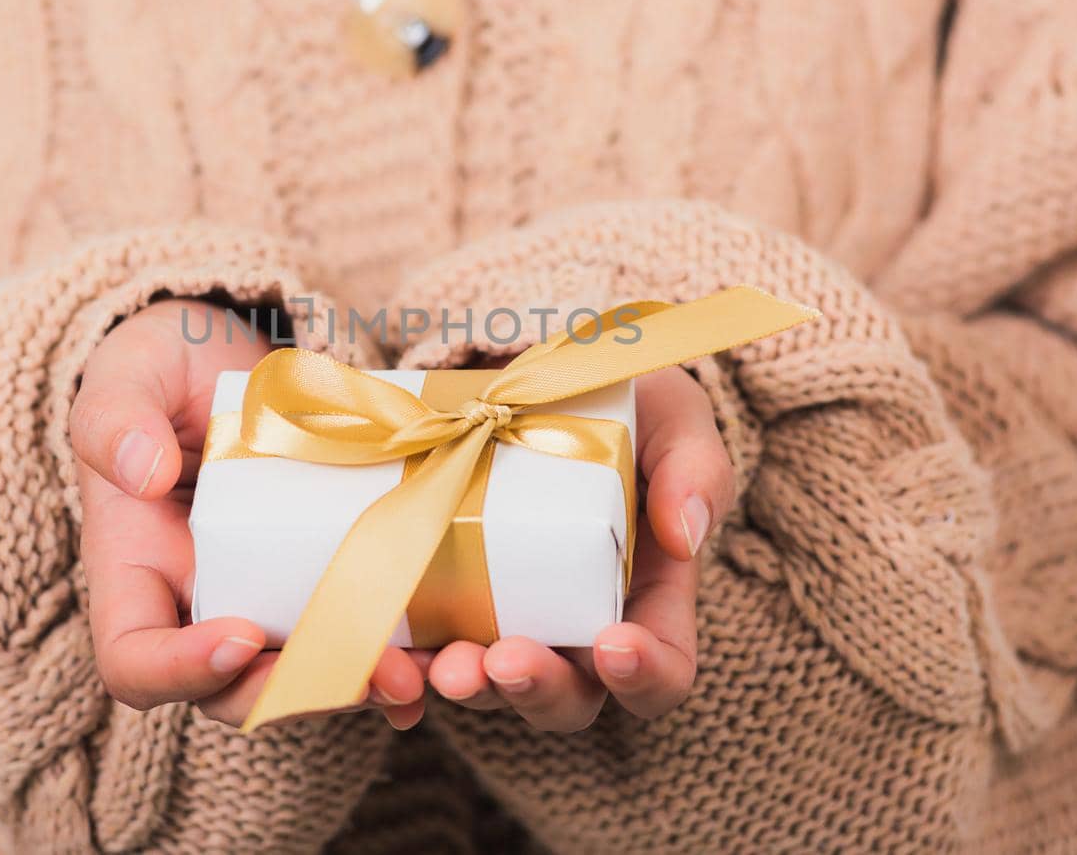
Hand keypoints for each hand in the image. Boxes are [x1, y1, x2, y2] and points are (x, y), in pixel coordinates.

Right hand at [71, 299, 428, 728]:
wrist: (232, 348)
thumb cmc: (164, 362)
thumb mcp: (130, 369)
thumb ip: (117, 414)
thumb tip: (142, 473)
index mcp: (137, 569)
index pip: (134, 660)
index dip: (180, 670)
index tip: (239, 635)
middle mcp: (199, 603)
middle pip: (231, 692)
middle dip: (293, 693)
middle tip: (359, 673)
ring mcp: (266, 596)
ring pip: (303, 677)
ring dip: (361, 686)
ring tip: (414, 673)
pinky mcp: (327, 577)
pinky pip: (357, 637)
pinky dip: (399, 658)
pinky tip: (443, 655)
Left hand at [425, 364, 733, 729]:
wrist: (537, 376)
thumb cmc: (627, 409)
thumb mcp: (675, 421)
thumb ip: (695, 469)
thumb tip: (684, 533)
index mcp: (644, 602)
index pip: (661, 671)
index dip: (645, 675)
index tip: (615, 645)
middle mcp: (572, 630)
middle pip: (567, 699)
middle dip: (536, 689)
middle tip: (506, 660)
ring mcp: (502, 623)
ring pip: (487, 688)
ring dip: (462, 686)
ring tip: (437, 667)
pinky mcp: (440, 605)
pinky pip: (417, 663)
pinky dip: (397, 681)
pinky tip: (381, 669)